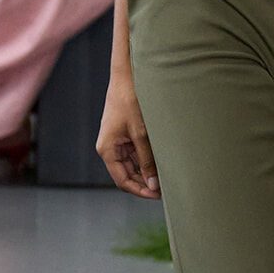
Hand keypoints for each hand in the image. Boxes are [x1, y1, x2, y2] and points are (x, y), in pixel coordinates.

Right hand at [96, 76, 160, 197]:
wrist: (127, 76)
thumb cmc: (131, 100)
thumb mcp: (141, 133)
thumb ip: (147, 160)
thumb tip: (153, 184)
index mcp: (107, 149)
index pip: (122, 180)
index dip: (140, 190)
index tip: (158, 195)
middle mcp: (109, 147)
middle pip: (126, 175)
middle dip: (144, 183)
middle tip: (165, 189)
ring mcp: (116, 141)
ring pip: (131, 165)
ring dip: (146, 172)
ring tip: (166, 177)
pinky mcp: (124, 134)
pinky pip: (134, 153)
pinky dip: (146, 160)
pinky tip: (161, 163)